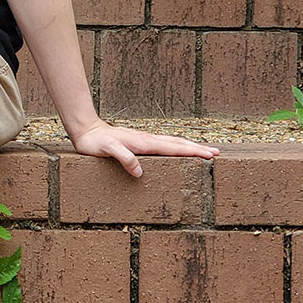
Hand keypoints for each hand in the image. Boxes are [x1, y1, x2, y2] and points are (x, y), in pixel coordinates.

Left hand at [71, 119, 219, 177]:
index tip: (209, 155)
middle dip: (197, 149)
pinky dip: (176, 146)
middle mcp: (148, 139)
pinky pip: (164, 144)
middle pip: (178, 144)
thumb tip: (139, 172)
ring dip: (189, 146)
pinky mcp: (140, 142)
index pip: (173, 148)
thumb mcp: (107, 150)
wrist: (86, 131)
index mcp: (144, 143)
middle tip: (216, 154)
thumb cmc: (95, 143)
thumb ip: (124, 158)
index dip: (192, 152)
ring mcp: (145, 139)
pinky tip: (178, 150)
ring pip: (172, 142)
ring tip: (204, 151)